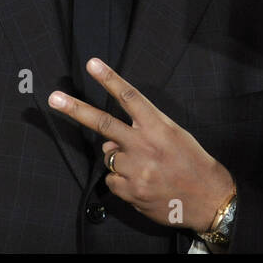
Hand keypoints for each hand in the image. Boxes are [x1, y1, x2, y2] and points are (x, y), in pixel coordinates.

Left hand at [48, 58, 235, 232]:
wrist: (208, 198)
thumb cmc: (192, 162)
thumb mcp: (174, 135)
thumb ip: (141, 131)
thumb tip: (110, 139)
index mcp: (158, 127)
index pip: (129, 97)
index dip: (109, 79)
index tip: (92, 64)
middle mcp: (144, 145)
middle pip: (103, 123)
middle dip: (76, 109)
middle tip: (55, 98)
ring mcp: (135, 170)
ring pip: (108, 157)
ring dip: (119, 159)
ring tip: (145, 167)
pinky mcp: (130, 191)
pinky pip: (112, 180)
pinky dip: (121, 180)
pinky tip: (142, 182)